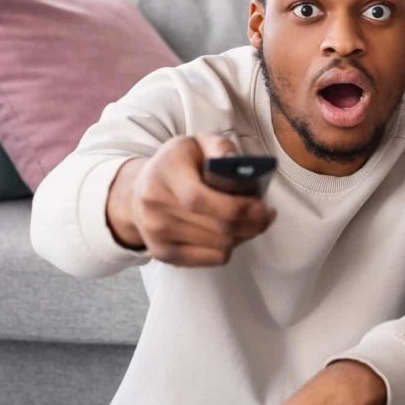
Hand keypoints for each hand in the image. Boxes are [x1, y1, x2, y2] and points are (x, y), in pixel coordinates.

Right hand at [106, 134, 276, 265]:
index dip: (238, 207)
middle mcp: (155, 205)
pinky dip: (229, 248)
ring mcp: (156, 233)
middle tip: (267, 215)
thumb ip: (219, 147)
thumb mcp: (197, 144)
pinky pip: (211, 260)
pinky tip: (232, 234)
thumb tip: (233, 161)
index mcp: (165, 172)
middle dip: (252, 224)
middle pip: (216, 228)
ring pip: (219, 246)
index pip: (200, 199)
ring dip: (244, 236)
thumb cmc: (178, 166)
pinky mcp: (162, 253)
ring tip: (251, 222)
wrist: (137, 192)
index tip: (263, 206)